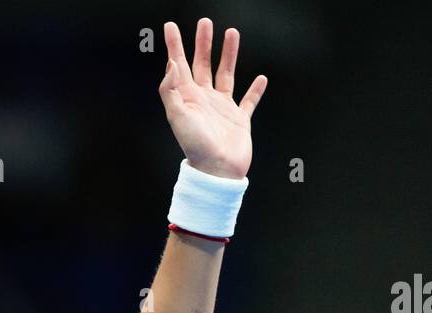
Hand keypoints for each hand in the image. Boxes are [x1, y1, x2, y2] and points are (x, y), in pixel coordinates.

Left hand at [159, 19, 266, 179]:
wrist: (218, 171)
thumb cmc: (196, 147)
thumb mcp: (177, 117)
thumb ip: (171, 90)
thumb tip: (171, 64)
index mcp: (187, 98)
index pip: (179, 66)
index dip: (174, 46)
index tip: (170, 26)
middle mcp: (204, 100)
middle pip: (203, 64)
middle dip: (203, 43)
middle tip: (204, 22)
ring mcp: (222, 108)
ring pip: (226, 74)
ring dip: (229, 55)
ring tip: (232, 33)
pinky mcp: (239, 119)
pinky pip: (249, 101)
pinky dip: (256, 90)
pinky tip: (261, 78)